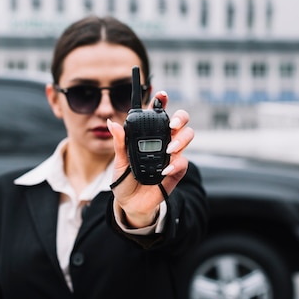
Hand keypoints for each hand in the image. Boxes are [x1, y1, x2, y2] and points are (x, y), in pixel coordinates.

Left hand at [106, 91, 193, 227]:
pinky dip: (175, 164)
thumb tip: (111, 123)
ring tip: (169, 148)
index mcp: (149, 135)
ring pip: (187, 137)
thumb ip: (119, 143)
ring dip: (180, 140)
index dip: (162, 101)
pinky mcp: (176, 172)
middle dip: (180, 117)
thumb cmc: (124, 180)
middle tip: (172, 124)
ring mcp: (172, 155)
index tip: (161, 94)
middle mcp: (164, 141)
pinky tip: (165, 169)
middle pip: (180, 122)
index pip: (158, 114)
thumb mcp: (119, 161)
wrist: (130, 204)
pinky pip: (182, 162)